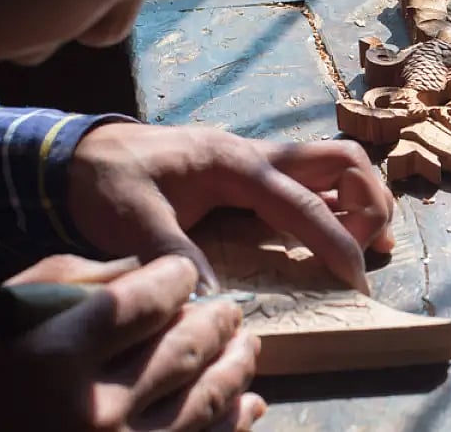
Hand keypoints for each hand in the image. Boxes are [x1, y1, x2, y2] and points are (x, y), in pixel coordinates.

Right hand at [0, 254, 264, 431]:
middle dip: (217, 320)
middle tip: (228, 310)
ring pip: (207, 399)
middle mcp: (95, 409)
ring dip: (236, 366)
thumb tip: (146, 266)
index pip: (149, 301)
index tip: (184, 275)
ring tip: (246, 346)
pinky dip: (234, 421)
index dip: (178, 280)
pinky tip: (248, 402)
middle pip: (187, 347)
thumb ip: (73, 282)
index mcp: (56, 356)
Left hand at [68, 124, 394, 293]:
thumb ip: (172, 251)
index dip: (337, 242)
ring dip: (362, 197)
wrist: (80, 154)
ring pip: (336, 165)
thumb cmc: (107, 182)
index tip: (356, 278)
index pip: (306, 204)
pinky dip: (338, 202)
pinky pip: (313, 181)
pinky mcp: (254, 174)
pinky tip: (338, 232)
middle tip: (368, 248)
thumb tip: (211, 296)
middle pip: (344, 161)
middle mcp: (260, 156)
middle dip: (370, 201)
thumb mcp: (131, 218)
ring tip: (367, 243)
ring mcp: (260, 161)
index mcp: (238, 164)